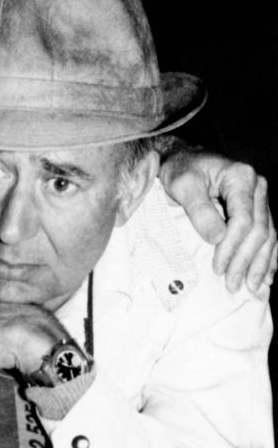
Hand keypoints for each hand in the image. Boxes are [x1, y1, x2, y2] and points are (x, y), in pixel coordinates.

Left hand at [159, 149, 275, 295]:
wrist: (182, 159)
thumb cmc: (179, 170)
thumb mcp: (182, 185)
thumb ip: (199, 210)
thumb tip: (217, 238)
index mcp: (241, 177)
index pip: (243, 220)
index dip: (232, 247)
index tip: (218, 268)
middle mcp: (257, 187)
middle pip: (259, 230)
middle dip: (246, 261)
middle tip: (232, 285)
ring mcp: (259, 197)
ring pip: (268, 235)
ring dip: (261, 264)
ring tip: (253, 288)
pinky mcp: (256, 208)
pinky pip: (268, 234)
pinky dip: (268, 256)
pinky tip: (267, 275)